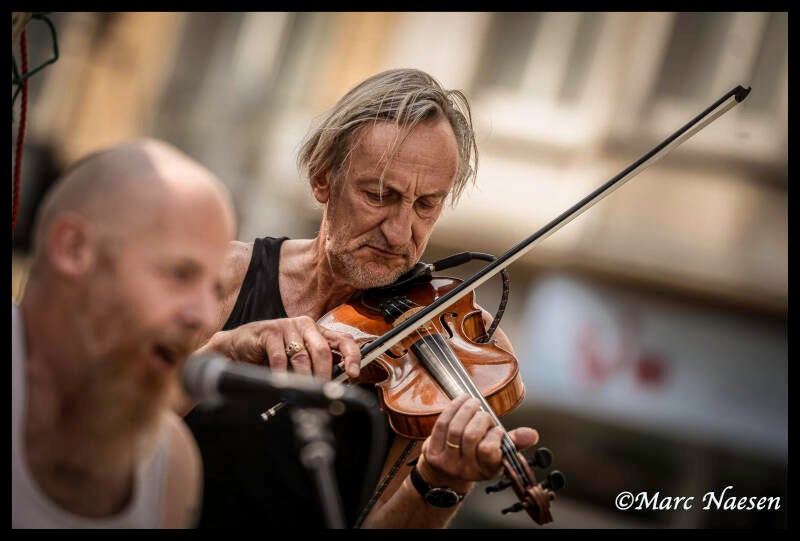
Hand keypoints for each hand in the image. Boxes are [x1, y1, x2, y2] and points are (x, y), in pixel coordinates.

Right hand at [205, 317, 360, 378]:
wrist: (239, 347)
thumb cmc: (272, 355)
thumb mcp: (298, 360)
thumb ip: (315, 367)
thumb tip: (334, 385)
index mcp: (317, 331)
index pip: (343, 340)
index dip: (352, 356)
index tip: (354, 374)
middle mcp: (305, 325)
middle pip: (323, 351)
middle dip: (324, 375)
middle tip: (321, 392)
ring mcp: (287, 326)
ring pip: (302, 356)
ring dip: (303, 379)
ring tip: (301, 393)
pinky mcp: (269, 332)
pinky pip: (280, 357)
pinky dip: (282, 374)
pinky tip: (281, 383)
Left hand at [417, 396, 538, 490]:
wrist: (446, 475)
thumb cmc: (478, 457)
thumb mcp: (499, 454)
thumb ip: (515, 442)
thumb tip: (532, 434)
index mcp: (487, 470)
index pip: (489, 450)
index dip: (494, 434)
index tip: (497, 428)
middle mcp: (466, 469)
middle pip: (471, 436)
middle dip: (480, 419)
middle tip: (484, 415)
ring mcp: (447, 462)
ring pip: (455, 428)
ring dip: (466, 409)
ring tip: (474, 402)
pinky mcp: (432, 452)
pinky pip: (442, 424)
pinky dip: (453, 408)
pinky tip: (461, 399)